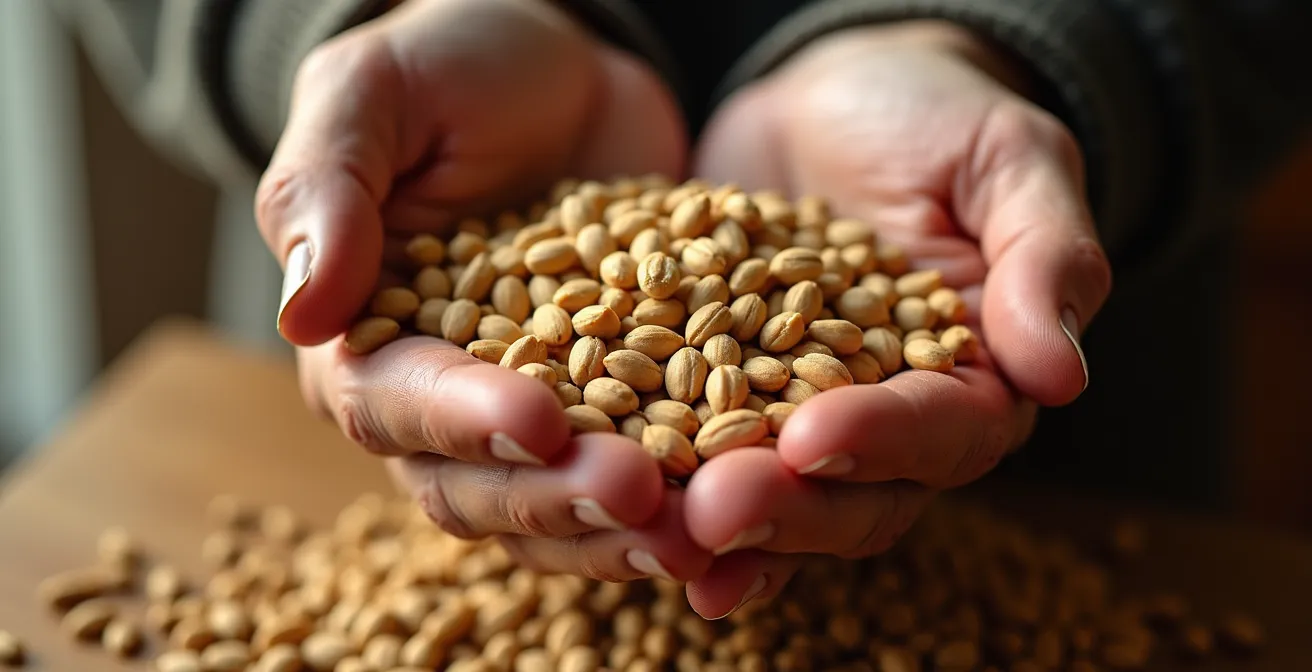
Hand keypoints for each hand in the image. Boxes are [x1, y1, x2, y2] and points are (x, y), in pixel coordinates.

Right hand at [256, 0, 708, 582]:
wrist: (561, 66)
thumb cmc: (451, 64)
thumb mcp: (375, 92)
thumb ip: (326, 191)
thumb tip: (302, 310)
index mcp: (364, 335)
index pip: (394, 402)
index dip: (463, 421)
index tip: (538, 421)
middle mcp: (441, 398)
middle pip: (478, 484)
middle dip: (556, 496)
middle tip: (638, 493)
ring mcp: (537, 411)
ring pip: (559, 505)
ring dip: (623, 528)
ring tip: (699, 527)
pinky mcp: (621, 406)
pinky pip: (644, 469)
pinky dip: (685, 497)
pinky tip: (742, 501)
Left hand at [682, 21, 1111, 617]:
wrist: (833, 99)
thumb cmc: (934, 117)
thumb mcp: (1006, 158)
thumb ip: (1044, 257)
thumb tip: (1058, 373)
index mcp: (974, 376)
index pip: (942, 431)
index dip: (882, 442)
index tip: (814, 439)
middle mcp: (890, 421)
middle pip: (853, 496)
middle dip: (785, 508)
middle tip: (713, 510)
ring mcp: (800, 415)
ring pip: (772, 495)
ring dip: (716, 523)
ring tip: (656, 532)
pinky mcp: (720, 395)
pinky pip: (696, 452)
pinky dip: (665, 488)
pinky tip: (614, 508)